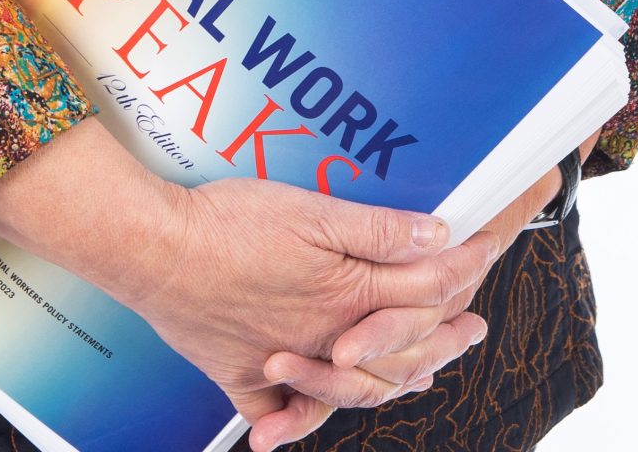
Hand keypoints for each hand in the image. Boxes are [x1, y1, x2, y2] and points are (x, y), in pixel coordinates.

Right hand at [249, 130, 601, 450]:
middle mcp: (323, 338)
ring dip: (392, 382)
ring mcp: (282, 361)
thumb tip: (438, 237)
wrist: (150, 249)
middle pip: (400, 349)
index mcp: (348, 295)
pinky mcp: (237, 373)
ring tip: (422, 378)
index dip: (463, 269)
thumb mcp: (315, 211)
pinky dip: (292, 422)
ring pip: (351, 387)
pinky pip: (274, 410)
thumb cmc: (228, 224)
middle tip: (473, 330)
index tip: (487, 252)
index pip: (425, 289)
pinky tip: (299, 426)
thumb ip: (379, 231)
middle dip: (445, 339)